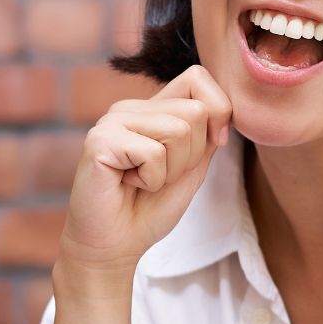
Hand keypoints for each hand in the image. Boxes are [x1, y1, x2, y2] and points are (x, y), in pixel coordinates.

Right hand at [57, 65, 232, 273]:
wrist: (113, 246)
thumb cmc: (148, 209)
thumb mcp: (192, 168)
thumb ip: (206, 135)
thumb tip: (222, 110)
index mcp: (151, 109)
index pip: (197, 77)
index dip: (218, 111)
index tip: (212, 145)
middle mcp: (130, 108)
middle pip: (195, 111)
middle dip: (192, 155)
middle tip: (162, 176)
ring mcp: (112, 121)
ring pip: (179, 130)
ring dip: (172, 170)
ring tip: (144, 181)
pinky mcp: (100, 141)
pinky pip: (153, 153)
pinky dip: (152, 180)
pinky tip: (128, 184)